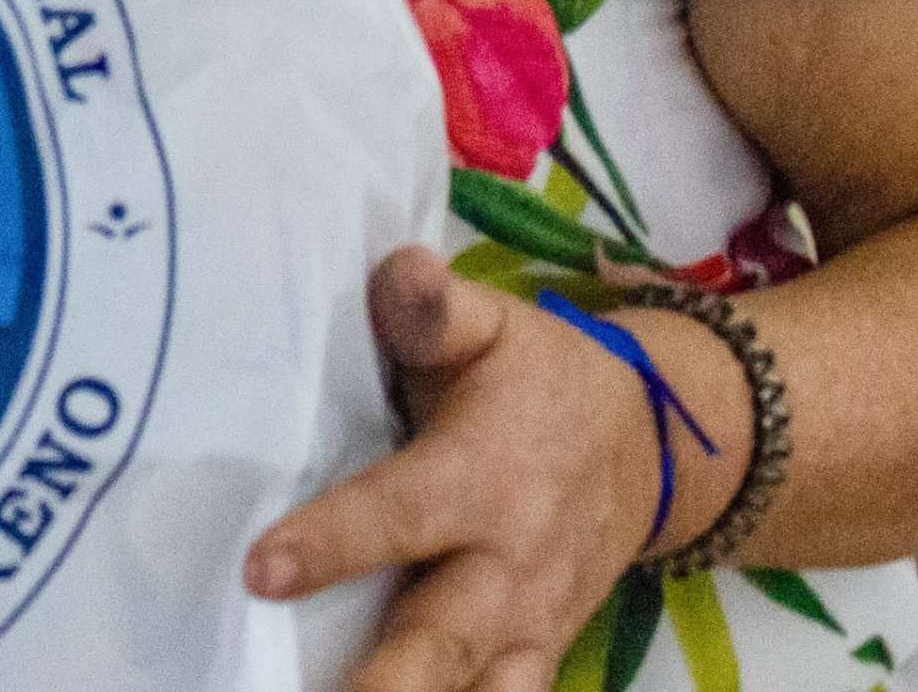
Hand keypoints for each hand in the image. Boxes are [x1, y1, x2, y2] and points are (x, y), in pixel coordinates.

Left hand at [246, 248, 706, 691]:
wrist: (655, 448)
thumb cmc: (542, 381)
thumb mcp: (495, 328)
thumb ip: (433, 309)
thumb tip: (400, 268)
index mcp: (481, 477)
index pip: (398, 516)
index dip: (331, 544)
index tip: (262, 570)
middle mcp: (507, 566)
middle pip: (440, 638)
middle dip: (381, 679)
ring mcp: (527, 625)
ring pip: (473, 689)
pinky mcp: (532, 656)